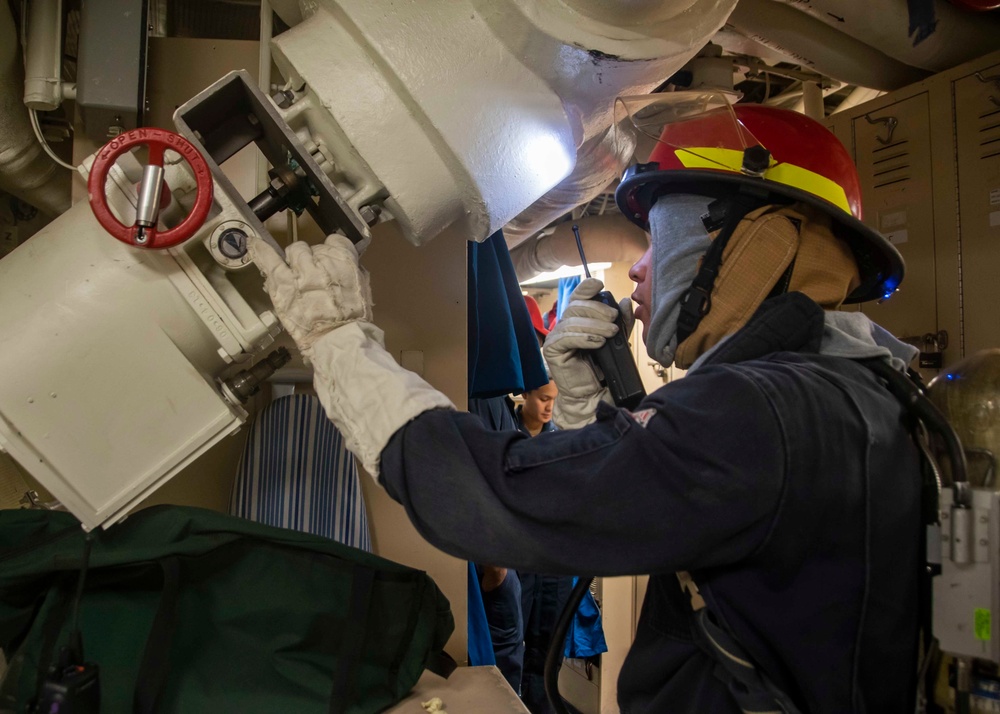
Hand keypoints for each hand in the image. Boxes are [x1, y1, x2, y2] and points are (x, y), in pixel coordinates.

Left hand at [250, 234, 372, 353]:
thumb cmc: (354, 318)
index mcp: (344, 259)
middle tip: (315, 277)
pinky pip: (270, 260)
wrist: (337, 338)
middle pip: (313, 248)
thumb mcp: (361, 288)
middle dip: (314, 259)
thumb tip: (342, 265)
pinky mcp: (282, 283)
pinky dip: (261, 251)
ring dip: (296, 260)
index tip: (331, 263)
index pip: (336, 242)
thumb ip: (351, 271)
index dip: (333, 252)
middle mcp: (321, 258)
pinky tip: (253, 243)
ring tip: (297, 274)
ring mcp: (300, 270)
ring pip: (295, 250)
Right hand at [542, 278, 620, 428]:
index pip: (577, 297)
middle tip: (614, 319)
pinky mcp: (553, 351)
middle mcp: (564, 325)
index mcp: (577, 320)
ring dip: (594, 325)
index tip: (600, 284)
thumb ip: (621, 322)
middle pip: (575, 307)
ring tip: (611, 332)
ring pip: (572, 321)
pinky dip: (584, 338)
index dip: (586, 288)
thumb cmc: (603, 368)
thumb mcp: (617, 340)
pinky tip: (598, 342)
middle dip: (596, 310)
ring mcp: (556, 338)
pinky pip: (566, 338)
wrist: (593, 394)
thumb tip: (625, 301)